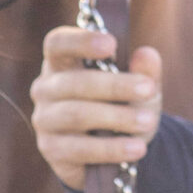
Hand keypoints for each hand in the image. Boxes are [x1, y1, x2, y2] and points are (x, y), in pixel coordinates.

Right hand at [30, 25, 163, 191]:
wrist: (118, 151)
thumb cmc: (124, 106)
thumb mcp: (141, 88)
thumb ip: (145, 71)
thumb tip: (146, 55)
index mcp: (62, 63)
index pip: (58, 43)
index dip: (81, 41)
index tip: (111, 44)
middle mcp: (46, 88)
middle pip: (74, 82)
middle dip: (115, 85)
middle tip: (148, 89)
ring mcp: (45, 120)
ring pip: (76, 114)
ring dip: (116, 117)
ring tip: (148, 121)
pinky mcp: (51, 150)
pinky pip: (80, 149)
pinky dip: (111, 148)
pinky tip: (136, 148)